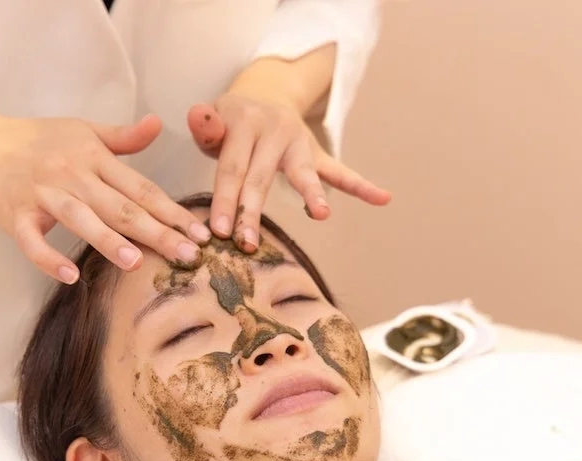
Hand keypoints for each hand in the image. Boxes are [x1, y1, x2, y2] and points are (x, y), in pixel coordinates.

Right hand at [0, 112, 209, 282]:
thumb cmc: (39, 141)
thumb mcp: (83, 131)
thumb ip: (123, 138)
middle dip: (156, 232)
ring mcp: (43, 196)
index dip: (173, 212)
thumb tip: (158, 124)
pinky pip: (32, 241)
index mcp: (93, 158)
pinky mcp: (16, 216)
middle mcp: (72, 175)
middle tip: (187, 255)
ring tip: (136, 263)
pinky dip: (48, 258)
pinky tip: (69, 275)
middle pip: (120, 207)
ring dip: (108, 241)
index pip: (141, 188)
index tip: (200, 233)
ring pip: (80, 220)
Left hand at [187, 93, 390, 251]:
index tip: (219, 232)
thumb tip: (197, 117)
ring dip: (312, 195)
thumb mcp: (215, 119)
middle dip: (252, 212)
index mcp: (244, 123)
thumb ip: (206, 125)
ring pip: (302, 174)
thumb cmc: (231, 123)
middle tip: (246, 244)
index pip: (232, 168)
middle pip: (260, 178)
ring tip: (322, 214)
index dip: (225, 200)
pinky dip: (362, 186)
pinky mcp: (317, 154)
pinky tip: (383, 198)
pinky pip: (340, 172)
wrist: (265, 94)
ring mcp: (299, 143)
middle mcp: (274, 131)